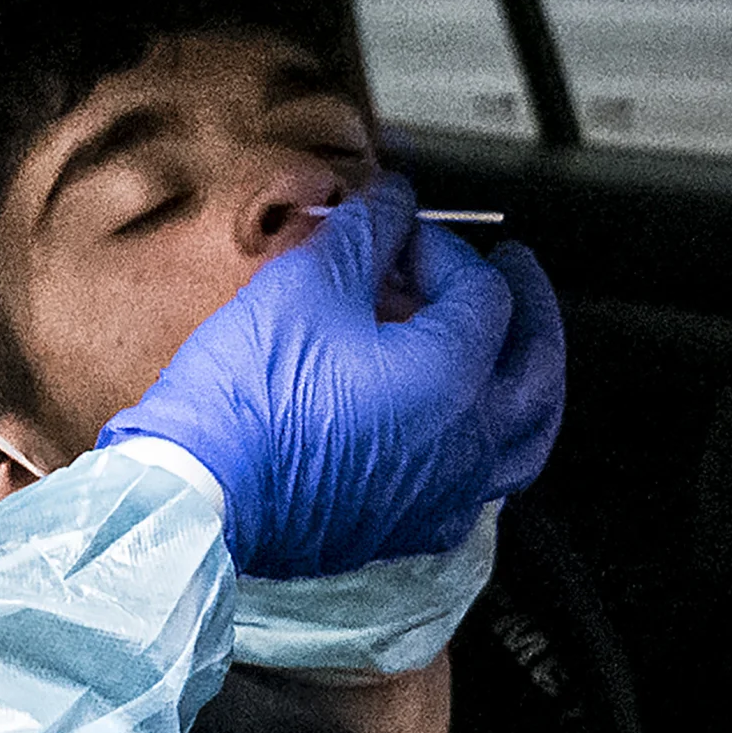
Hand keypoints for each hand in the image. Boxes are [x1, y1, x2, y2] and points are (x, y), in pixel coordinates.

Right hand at [102, 191, 565, 577]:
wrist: (196, 495)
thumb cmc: (246, 400)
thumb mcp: (306, 285)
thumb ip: (367, 232)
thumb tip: (394, 204)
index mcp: (452, 376)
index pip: (482, 292)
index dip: (446, 250)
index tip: (404, 234)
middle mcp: (467, 442)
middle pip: (535, 364)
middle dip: (528, 307)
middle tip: (512, 270)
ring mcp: (445, 495)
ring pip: (525, 434)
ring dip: (525, 382)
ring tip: (510, 352)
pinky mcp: (410, 528)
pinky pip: (481, 483)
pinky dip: (487, 441)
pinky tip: (460, 424)